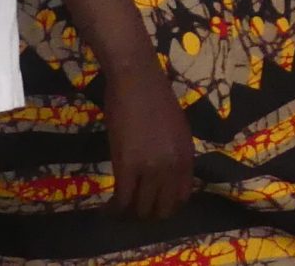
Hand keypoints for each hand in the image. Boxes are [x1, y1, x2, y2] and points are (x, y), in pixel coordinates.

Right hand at [101, 64, 195, 219]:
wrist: (137, 80)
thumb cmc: (154, 98)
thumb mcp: (177, 130)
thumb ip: (175, 154)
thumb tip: (167, 175)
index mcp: (187, 156)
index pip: (182, 197)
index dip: (167, 206)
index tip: (153, 205)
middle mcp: (173, 166)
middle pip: (163, 208)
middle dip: (148, 214)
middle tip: (133, 210)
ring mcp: (151, 168)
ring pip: (142, 208)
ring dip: (130, 214)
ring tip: (118, 211)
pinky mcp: (127, 167)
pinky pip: (123, 200)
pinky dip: (114, 210)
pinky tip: (107, 210)